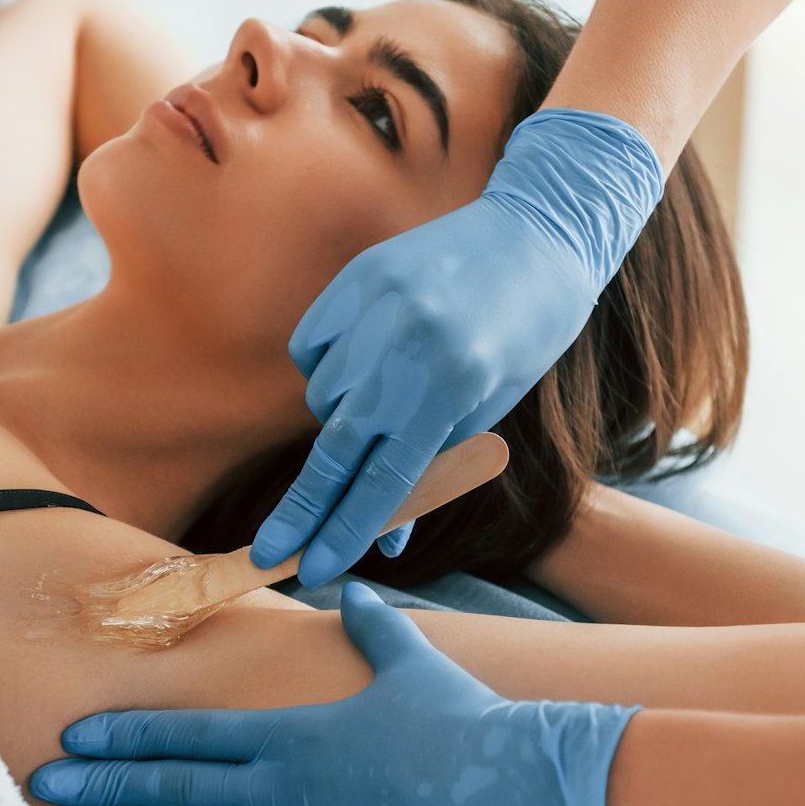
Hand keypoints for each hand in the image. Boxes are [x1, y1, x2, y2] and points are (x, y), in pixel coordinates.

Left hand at [29, 582, 639, 805]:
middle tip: (47, 782)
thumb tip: (352, 588)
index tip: (79, 735)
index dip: (125, 734)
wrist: (502, 790)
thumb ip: (370, 625)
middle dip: (104, 782)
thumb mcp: (408, 661)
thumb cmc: (456, 723)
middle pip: (170, 783)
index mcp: (286, 729)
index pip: (184, 732)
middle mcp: (274, 784)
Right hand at [252, 108, 664, 585]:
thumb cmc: (524, 335)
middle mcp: (407, 347)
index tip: (316, 569)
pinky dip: (326, 366)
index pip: (386, 478)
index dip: (347, 530)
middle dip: (302, 509)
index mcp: (452, 387)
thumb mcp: (489, 410)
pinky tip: (365, 356)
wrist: (536, 236)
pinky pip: (311, 347)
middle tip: (267, 554)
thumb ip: (431, 468)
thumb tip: (383, 541)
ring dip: (339, 417)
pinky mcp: (355, 279)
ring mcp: (374, 307)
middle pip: (335, 448)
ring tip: (388, 393)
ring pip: (322, 396)